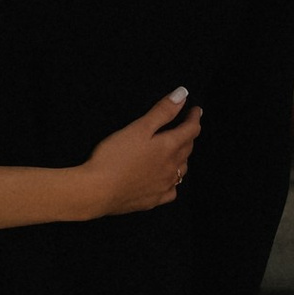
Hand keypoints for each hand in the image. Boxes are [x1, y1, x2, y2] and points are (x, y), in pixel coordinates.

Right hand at [81, 87, 202, 216]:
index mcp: (169, 147)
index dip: (194, 118)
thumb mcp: (138, 128)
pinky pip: (171, 190)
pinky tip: (166, 179)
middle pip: (188, 148)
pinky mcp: (153, 200)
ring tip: (177, 151)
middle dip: (189, 136)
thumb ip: (162, 111)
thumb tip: (182, 95)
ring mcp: (164, 185)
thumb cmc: (114, 157)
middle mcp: (172, 167)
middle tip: (186, 127)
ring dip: (182, 157)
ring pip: (182, 169)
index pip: (191, 130)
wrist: (98, 191)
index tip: (195, 110)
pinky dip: (172, 182)